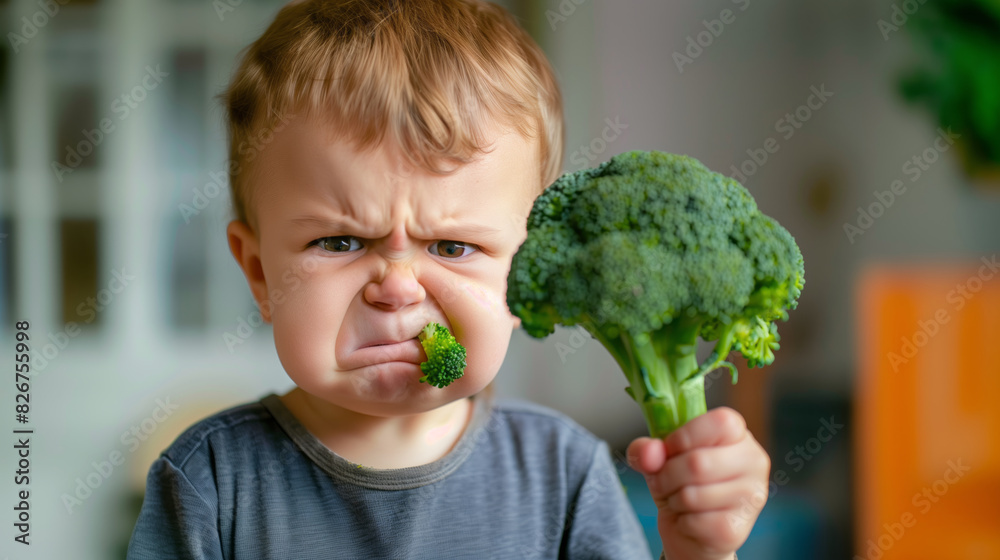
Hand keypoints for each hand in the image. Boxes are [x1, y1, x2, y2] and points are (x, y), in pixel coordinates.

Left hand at [626, 407, 769, 559]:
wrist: (690, 533)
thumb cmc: (681, 485)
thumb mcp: (659, 459)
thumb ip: (646, 449)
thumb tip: (649, 452)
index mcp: (739, 435)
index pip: (720, 423)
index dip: (684, 436)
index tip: (669, 450)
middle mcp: (754, 462)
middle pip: (698, 462)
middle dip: (666, 475)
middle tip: (661, 482)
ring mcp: (750, 497)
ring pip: (692, 495)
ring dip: (672, 499)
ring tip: (677, 500)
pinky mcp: (736, 529)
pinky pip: (694, 522)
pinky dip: (681, 522)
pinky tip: (689, 520)